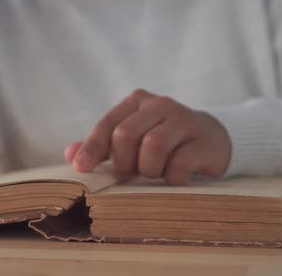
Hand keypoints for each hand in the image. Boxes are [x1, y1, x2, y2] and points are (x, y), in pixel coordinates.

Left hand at [65, 89, 231, 184]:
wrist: (211, 139)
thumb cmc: (162, 141)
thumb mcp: (131, 140)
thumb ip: (101, 146)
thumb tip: (70, 154)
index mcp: (136, 102)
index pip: (108, 124)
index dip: (93, 148)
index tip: (81, 168)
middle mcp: (159, 105)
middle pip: (126, 135)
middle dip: (122, 162)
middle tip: (129, 174)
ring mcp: (184, 120)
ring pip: (152, 147)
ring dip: (148, 169)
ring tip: (154, 173)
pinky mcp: (203, 141)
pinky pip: (179, 164)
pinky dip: (171, 178)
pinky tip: (174, 179)